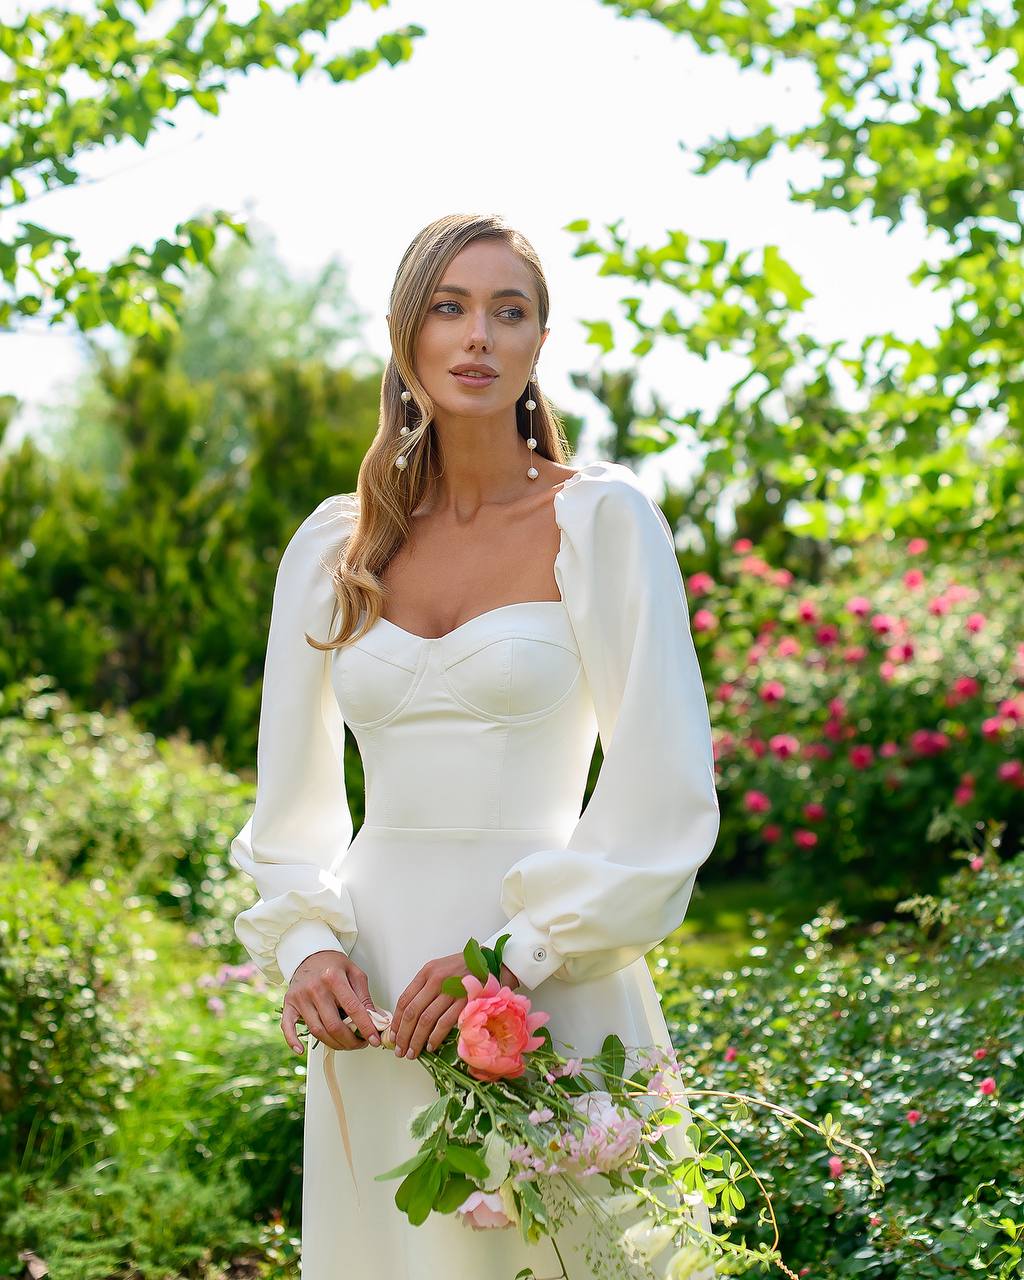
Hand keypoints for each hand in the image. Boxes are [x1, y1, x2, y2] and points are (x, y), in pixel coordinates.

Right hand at [282, 950, 381, 1053]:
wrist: (309, 954)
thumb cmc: (334, 965)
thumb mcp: (355, 973)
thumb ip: (364, 997)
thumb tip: (377, 1020)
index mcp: (334, 978)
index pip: (353, 1008)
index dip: (365, 1027)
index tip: (374, 1040)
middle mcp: (315, 988)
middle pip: (333, 1025)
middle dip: (350, 1041)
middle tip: (360, 1044)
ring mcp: (300, 997)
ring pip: (316, 1031)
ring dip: (333, 1044)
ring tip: (346, 1044)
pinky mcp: (289, 1004)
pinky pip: (287, 1026)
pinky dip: (292, 1041)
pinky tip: (301, 1050)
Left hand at [391, 955, 521, 1059]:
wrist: (489, 962)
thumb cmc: (462, 969)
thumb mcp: (440, 970)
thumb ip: (425, 988)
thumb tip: (408, 1017)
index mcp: (427, 972)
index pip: (405, 1000)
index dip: (397, 1021)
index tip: (393, 1036)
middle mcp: (436, 979)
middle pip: (413, 1012)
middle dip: (404, 1035)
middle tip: (401, 1051)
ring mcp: (450, 990)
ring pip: (426, 1019)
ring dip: (417, 1040)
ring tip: (413, 1053)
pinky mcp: (465, 1000)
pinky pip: (445, 1022)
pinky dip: (435, 1037)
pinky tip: (430, 1046)